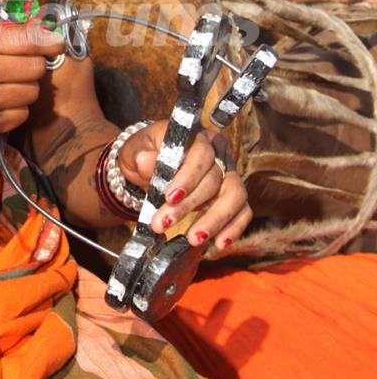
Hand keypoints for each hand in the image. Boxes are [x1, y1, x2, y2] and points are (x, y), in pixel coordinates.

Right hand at [0, 22, 63, 145]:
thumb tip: (39, 30)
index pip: (28, 40)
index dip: (49, 40)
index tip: (56, 42)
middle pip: (36, 69)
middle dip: (34, 66)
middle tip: (21, 65)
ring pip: (31, 94)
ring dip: (25, 88)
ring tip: (8, 84)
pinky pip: (20, 116)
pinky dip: (16, 109)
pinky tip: (1, 102)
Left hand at [117, 121, 250, 250]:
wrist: (150, 168)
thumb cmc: (145, 155)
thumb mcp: (135, 151)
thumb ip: (141, 156)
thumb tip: (146, 161)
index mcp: (197, 136)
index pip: (201, 153)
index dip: (188, 176)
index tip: (169, 197)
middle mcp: (219, 152)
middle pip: (214, 178)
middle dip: (190, 205)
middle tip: (164, 223)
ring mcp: (229, 174)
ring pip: (234, 195)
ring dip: (214, 219)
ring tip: (193, 239)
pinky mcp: (234, 196)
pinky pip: (243, 211)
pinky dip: (233, 228)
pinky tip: (219, 243)